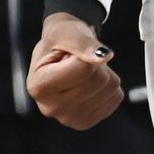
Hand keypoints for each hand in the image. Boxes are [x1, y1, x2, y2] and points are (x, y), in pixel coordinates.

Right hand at [27, 12, 122, 128]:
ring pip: (109, 89)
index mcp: (39, 86)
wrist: (60, 50)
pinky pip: (115, 97)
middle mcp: (50, 108)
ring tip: (82, 71)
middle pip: (98, 80)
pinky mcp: (85, 122)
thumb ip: (83, 43)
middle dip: (94, 63)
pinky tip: (89, 83)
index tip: (69, 53)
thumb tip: (105, 56)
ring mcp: (68, 119)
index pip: (84, 69)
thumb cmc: (59, 40)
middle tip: (78, 60)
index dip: (83, 53)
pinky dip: (108, 85)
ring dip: (102, 73)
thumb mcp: (65, 32)